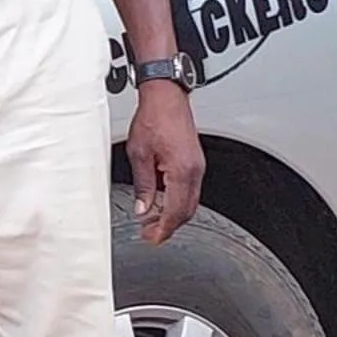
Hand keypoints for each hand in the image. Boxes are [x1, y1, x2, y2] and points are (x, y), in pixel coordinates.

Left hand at [126, 83, 204, 244]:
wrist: (166, 97)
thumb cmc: (153, 118)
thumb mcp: (139, 154)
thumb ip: (143, 185)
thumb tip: (143, 208)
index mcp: (182, 171)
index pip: (175, 212)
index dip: (163, 229)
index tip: (152, 238)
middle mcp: (195, 171)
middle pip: (186, 211)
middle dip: (169, 226)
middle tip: (150, 234)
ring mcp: (198, 167)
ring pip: (189, 201)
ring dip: (173, 214)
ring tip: (152, 220)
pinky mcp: (195, 162)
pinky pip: (189, 189)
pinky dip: (177, 200)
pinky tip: (162, 202)